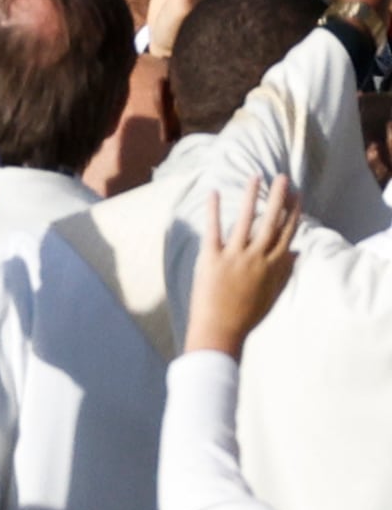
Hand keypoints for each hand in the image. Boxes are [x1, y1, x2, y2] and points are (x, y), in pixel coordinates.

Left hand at [184, 175, 300, 357]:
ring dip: (251, 197)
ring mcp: (235, 257)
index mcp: (273, 268)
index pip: (287, 234)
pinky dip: (213, 210)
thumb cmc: (246, 314)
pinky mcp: (212, 258)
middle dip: (278, 198)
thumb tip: (297, 252)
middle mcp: (257, 259)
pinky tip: (214, 191)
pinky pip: (214, 229)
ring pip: (247, 220)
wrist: (220, 331)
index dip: (293, 213)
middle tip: (282, 177)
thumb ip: (284, 272)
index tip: (297, 194)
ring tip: (255, 177)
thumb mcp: (272, 294)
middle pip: (272, 223)